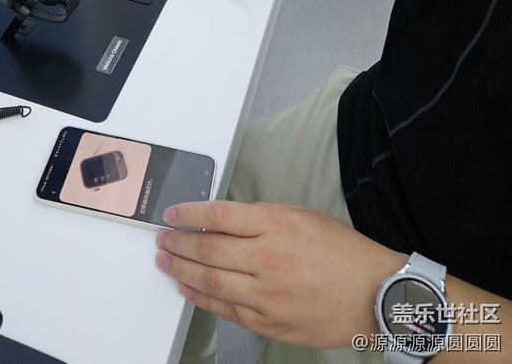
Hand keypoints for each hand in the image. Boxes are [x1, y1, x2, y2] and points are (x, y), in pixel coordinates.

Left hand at [155, 200, 404, 348]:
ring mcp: (266, 294)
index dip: (189, 213)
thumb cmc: (342, 252)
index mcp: (276, 224)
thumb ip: (262, 217)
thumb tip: (224, 221)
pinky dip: (201, 298)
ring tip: (165, 261)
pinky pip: (226, 309)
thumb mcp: (302, 216)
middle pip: (207, 248)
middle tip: (161, 238)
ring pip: (210, 280)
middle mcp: (267, 258)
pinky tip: (188, 289)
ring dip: (181, 270)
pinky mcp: (269, 322)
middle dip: (177, 242)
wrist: (374, 294)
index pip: (218, 215)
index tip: (172, 213)